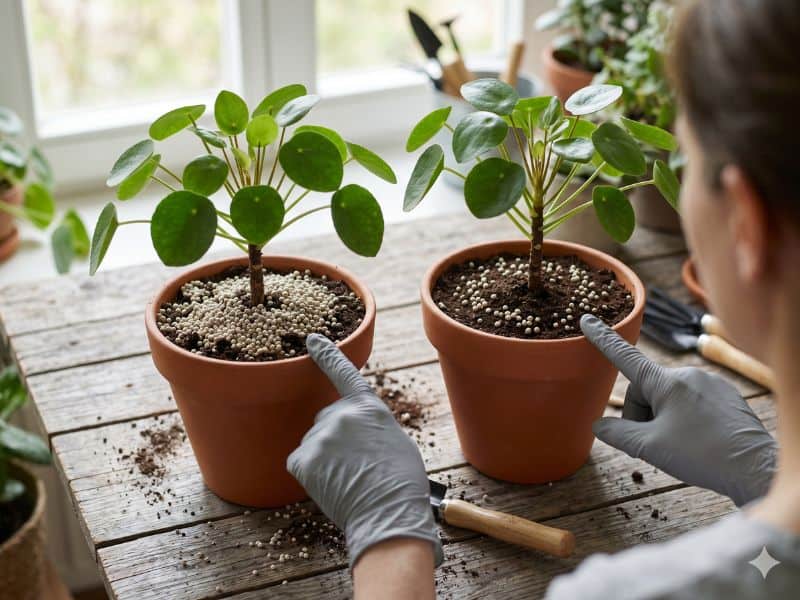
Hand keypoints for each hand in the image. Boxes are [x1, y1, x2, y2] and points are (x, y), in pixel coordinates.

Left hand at [287, 334, 442, 568]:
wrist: (388, 514)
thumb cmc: (401, 483)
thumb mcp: (394, 440)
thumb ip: (369, 425)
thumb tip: (355, 431)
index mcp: (368, 406)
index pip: (342, 372)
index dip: (326, 354)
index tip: (312, 340)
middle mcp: (340, 414)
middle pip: (326, 420)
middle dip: (336, 438)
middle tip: (357, 464)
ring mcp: (319, 436)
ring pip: (314, 444)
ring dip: (325, 458)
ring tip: (348, 479)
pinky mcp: (302, 459)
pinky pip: (300, 461)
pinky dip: (311, 474)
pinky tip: (330, 484)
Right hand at [580, 314, 776, 506]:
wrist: (757, 468)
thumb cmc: (703, 456)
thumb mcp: (650, 447)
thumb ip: (618, 433)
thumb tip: (598, 426)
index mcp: (666, 382)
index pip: (624, 356)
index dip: (603, 340)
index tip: (587, 320)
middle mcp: (688, 375)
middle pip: (646, 389)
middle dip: (641, 414)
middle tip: (650, 444)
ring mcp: (710, 383)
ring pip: (669, 397)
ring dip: (663, 418)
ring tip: (679, 446)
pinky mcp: (726, 395)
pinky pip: (692, 401)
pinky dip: (685, 419)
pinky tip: (697, 442)